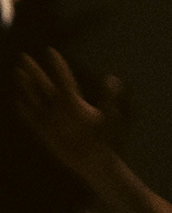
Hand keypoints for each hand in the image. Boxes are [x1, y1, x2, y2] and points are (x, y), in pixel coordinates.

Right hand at [11, 49, 124, 172]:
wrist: (95, 161)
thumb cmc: (105, 139)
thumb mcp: (110, 117)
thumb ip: (109, 98)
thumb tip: (112, 78)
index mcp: (75, 102)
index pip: (64, 80)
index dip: (57, 66)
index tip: (51, 51)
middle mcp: (61, 107)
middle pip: (45, 85)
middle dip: (35, 72)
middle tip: (26, 57)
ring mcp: (51, 118)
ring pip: (35, 98)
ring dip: (27, 86)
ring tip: (19, 72)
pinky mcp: (44, 131)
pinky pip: (31, 117)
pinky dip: (24, 109)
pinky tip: (18, 100)